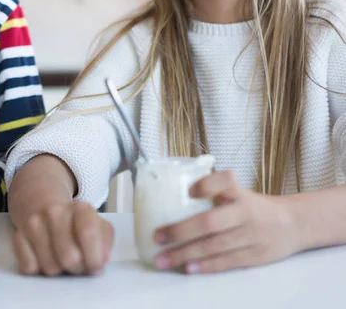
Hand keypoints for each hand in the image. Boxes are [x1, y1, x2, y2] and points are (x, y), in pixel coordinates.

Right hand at [13, 200, 113, 275]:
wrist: (44, 205)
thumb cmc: (76, 223)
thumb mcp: (97, 224)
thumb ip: (105, 239)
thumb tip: (102, 258)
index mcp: (81, 208)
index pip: (89, 233)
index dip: (94, 257)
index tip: (96, 267)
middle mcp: (56, 211)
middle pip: (70, 257)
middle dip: (77, 268)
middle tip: (78, 263)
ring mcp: (35, 222)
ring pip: (50, 267)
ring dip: (58, 269)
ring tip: (61, 257)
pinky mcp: (18, 235)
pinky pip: (29, 266)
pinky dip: (38, 268)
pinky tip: (44, 255)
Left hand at [153, 170, 297, 273]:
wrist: (292, 224)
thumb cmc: (254, 206)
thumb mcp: (239, 193)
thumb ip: (214, 194)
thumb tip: (173, 195)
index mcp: (240, 192)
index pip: (225, 181)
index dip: (207, 184)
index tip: (189, 190)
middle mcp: (246, 212)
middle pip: (211, 222)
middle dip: (181, 231)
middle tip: (158, 236)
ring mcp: (251, 236)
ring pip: (214, 246)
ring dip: (186, 254)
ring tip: (163, 259)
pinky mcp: (255, 256)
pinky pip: (226, 262)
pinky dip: (206, 266)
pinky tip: (188, 268)